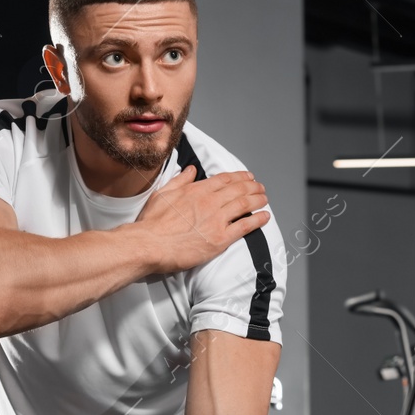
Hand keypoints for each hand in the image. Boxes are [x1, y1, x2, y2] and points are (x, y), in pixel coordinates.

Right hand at [134, 166, 268, 275]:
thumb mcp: (163, 194)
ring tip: (265, 199)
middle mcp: (210, 202)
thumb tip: (190, 170)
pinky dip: (257, 220)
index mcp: (197, 190)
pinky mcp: (220, 239)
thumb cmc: (152, 223)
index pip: (225, 179)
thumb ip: (180, 181)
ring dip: (258, 200)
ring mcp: (217, 220)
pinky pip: (245, 226)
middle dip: (253, 187)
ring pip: (245, 205)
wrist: (149, 244)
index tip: (247, 177)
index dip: (239, 177)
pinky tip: (265, 217)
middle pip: (239, 190)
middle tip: (260, 188)